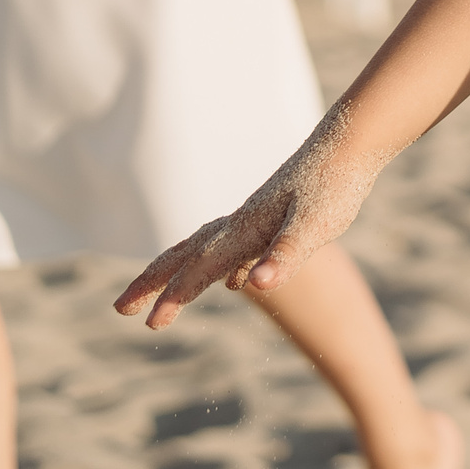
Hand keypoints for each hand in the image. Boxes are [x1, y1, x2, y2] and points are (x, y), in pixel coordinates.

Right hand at [114, 130, 376, 327]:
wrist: (351, 144)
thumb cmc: (334, 183)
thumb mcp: (316, 225)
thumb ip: (285, 255)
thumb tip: (254, 286)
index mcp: (246, 229)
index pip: (201, 268)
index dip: (176, 296)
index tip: (150, 324)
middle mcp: (242, 223)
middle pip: (185, 254)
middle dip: (151, 282)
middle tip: (119, 309)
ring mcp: (254, 218)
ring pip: (202, 247)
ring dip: (175, 271)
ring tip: (155, 293)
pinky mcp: (270, 217)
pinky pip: (230, 246)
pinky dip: (216, 263)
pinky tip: (231, 279)